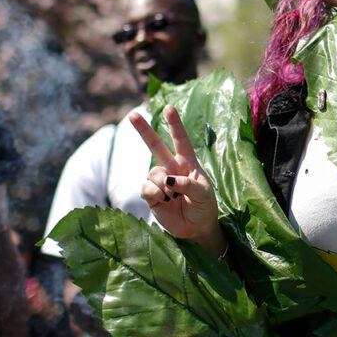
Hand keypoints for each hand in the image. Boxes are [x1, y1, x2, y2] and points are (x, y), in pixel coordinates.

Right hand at [129, 106, 224, 253]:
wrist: (196, 228)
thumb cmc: (204, 206)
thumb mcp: (203, 193)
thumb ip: (188, 183)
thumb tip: (168, 179)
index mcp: (188, 163)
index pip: (181, 140)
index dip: (175, 124)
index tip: (169, 107)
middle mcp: (172, 168)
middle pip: (155, 145)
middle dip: (144, 130)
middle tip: (132, 114)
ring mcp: (160, 181)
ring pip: (153, 172)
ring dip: (163, 184)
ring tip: (173, 196)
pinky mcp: (151, 195)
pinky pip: (146, 187)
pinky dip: (156, 193)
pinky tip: (165, 201)